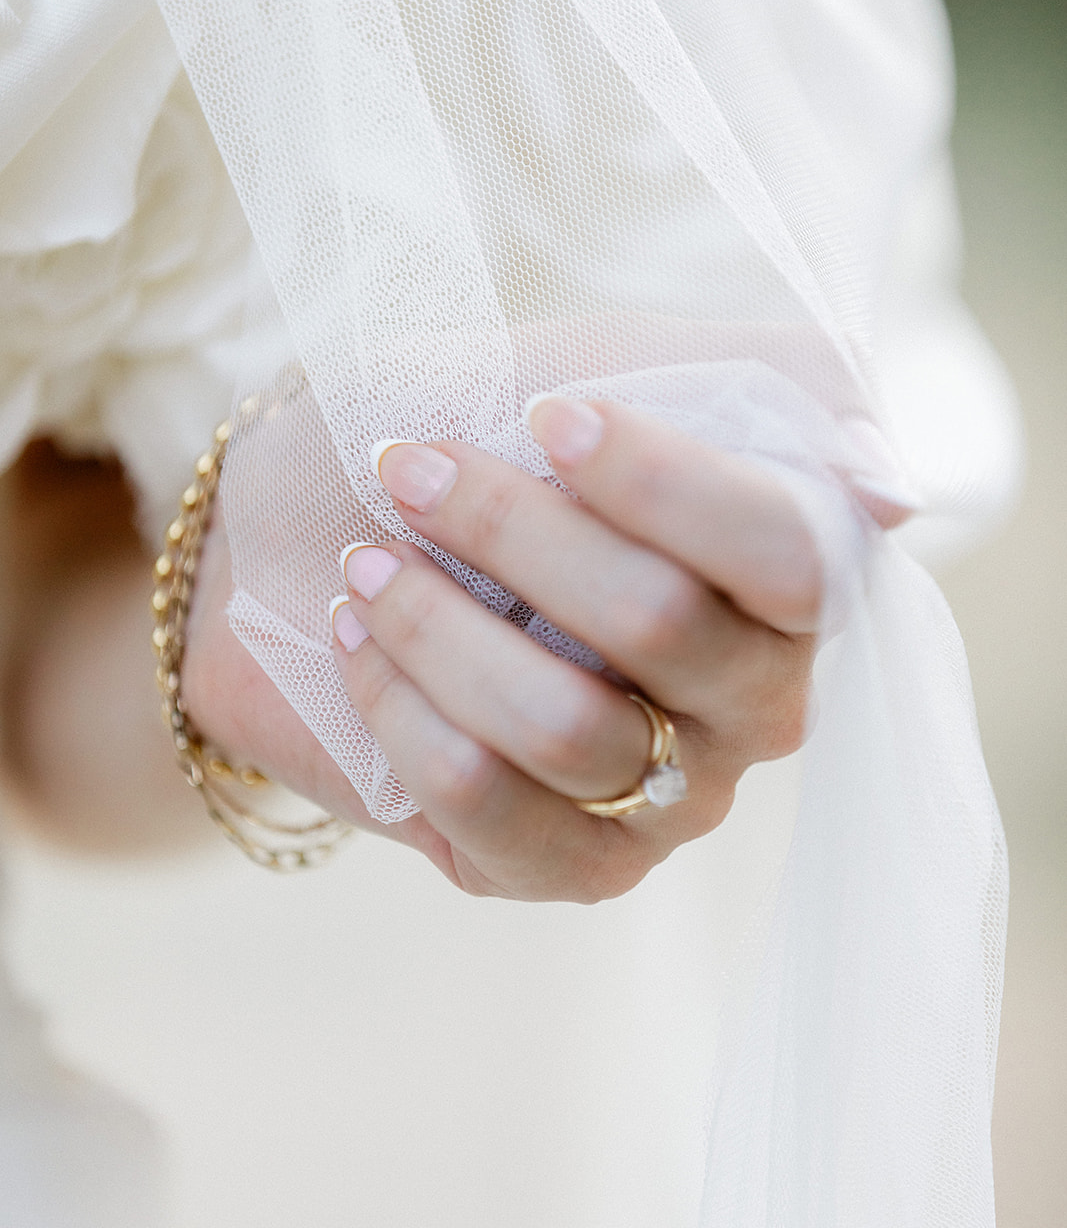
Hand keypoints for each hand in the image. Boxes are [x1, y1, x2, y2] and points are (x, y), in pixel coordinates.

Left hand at [328, 398, 823, 901]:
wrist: (317, 533)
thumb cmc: (482, 435)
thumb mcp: (612, 361)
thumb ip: (766, 389)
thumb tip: (889, 490)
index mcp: (785, 579)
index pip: (791, 551)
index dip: (665, 483)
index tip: (548, 415)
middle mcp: (750, 701)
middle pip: (659, 623)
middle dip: (511, 529)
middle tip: (408, 468)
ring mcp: (665, 797)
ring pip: (561, 724)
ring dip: (433, 621)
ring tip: (367, 559)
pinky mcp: (568, 866)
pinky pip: (488, 806)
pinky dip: (400, 706)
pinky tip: (360, 638)